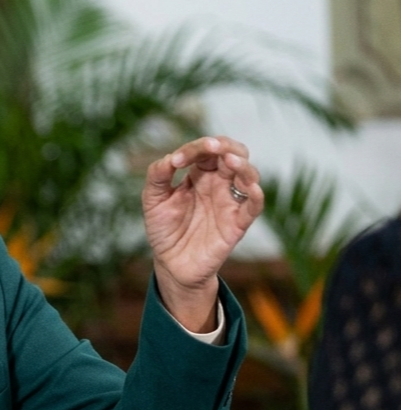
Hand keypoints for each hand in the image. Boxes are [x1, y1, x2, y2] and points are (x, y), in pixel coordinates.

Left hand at [142, 136, 262, 330]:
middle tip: (213, 146)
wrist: (171, 263)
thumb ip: (157, 176)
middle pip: (234, 154)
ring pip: (248, 175)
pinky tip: (250, 187)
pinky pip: (254, 206)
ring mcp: (229, 202)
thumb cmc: (164, 229)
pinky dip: (256, 195)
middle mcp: (218, 184)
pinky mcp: (237, 223)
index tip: (177, 161)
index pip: (206, 150)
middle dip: (226, 146)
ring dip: (242, 165)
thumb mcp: (153, 200)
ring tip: (229, 161)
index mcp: (198, 175)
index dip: (195, 148)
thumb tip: (169, 158)